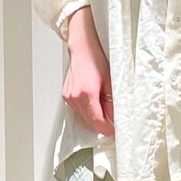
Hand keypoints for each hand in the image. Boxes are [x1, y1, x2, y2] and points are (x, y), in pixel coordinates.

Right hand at [62, 7, 113, 135]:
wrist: (82, 48)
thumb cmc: (95, 60)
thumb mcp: (109, 81)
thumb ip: (111, 101)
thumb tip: (114, 116)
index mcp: (87, 94)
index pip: (97, 120)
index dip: (106, 128)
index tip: (113, 132)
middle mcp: (75, 97)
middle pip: (89, 120)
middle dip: (101, 123)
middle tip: (112, 125)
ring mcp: (68, 97)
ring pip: (83, 115)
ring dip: (93, 116)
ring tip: (103, 110)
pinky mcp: (66, 95)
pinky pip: (78, 109)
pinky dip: (87, 109)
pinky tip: (93, 103)